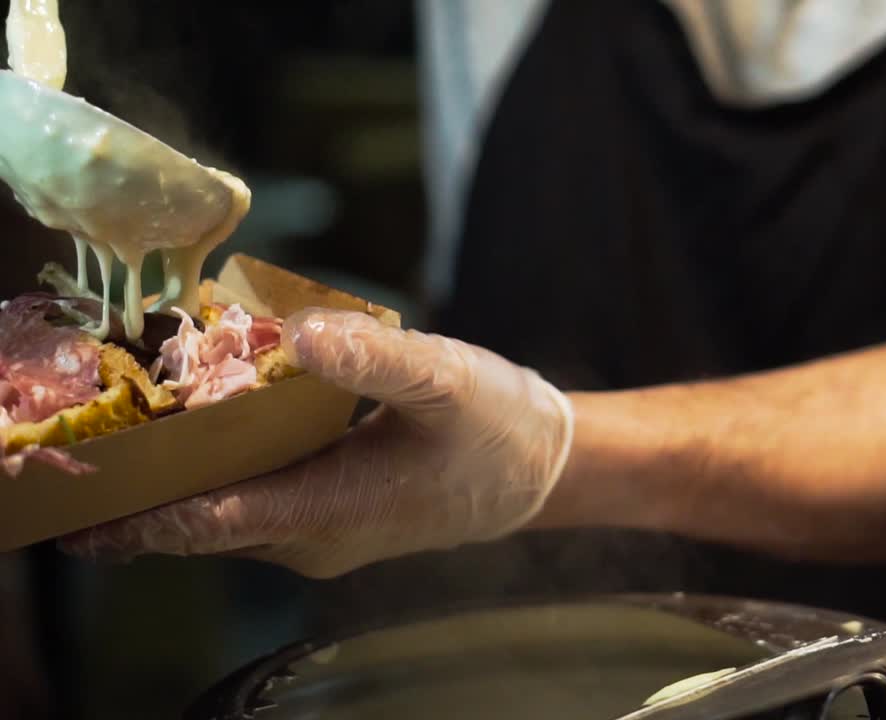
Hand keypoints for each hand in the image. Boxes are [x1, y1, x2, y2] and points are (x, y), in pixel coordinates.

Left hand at [58, 309, 574, 577]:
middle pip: (196, 520)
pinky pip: (244, 502)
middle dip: (131, 488)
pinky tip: (187, 431)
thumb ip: (376, 356)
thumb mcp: (448, 379)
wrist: (542, 469)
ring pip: (217, 513)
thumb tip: (306, 332)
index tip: (75, 485)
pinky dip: (208, 471)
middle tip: (69, 444)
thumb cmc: (499, 429)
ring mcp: (315, 535)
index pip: (212, 518)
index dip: (138, 504)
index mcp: (335, 510)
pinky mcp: (323, 520)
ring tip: (112, 426)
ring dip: (167, 476)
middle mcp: (311, 538)